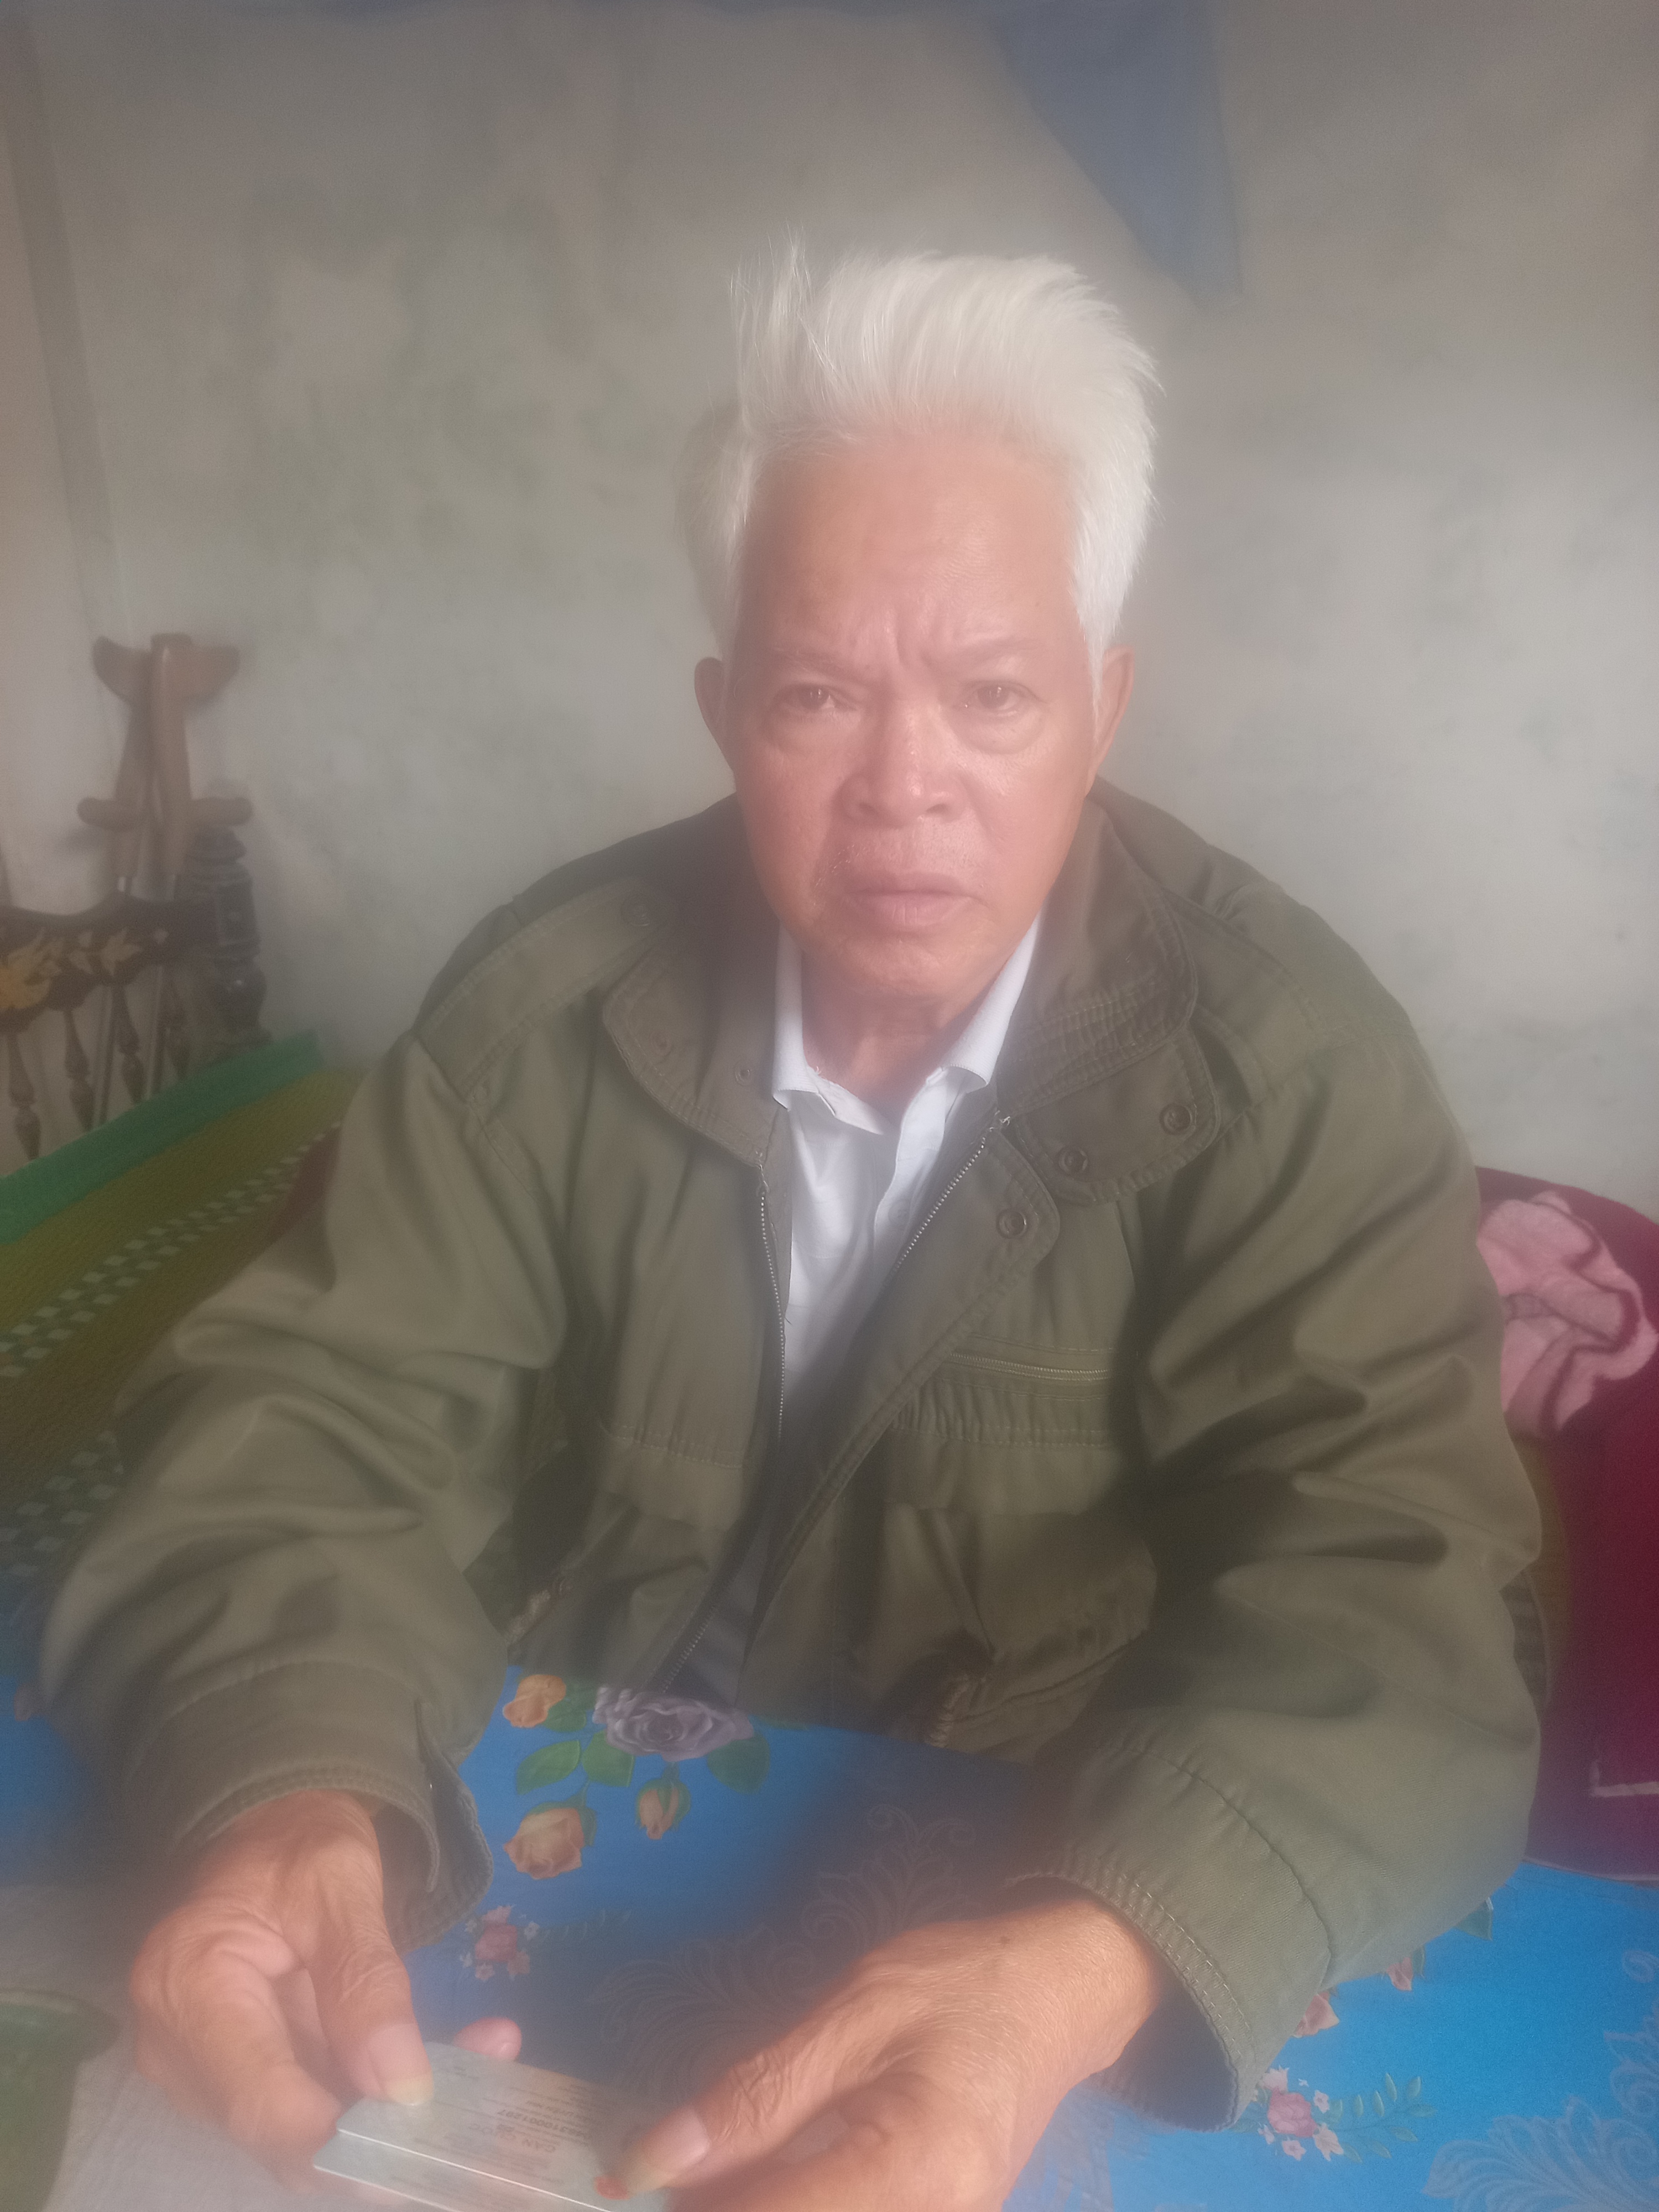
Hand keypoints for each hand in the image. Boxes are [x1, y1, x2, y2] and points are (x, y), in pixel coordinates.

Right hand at [130, 1787, 520, 2190]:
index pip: (262, 2103)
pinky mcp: (233, 2079)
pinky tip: (436, 2061)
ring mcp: (200, 2072)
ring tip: (480, 2056)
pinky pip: (306, 2107)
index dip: (343, 2137)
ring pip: (300, 2129)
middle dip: (378, 2128)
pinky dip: (370, 2094)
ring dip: (385, 2111)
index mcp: (188, 1986)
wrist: (267, 1837)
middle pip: (280, 2130)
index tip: (426, 2130)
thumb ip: (366, 1981)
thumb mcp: (341, 1884)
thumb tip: (402, 2087)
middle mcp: (176, 2048)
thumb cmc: (297, 1844)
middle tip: (473, 2096)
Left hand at [602, 1897, 1168, 2209]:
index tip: (623, 2181)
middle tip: (656, 2166)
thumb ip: (760, 2093)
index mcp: (913, 2171)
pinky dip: (783, 2198)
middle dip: (717, 2203)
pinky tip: (743, 2172)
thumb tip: (659, 2156)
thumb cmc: (963, 1984)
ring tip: (692, 2165)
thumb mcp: (855, 2014)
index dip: (688, 2207)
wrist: (1062, 1995)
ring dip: (747, 2199)